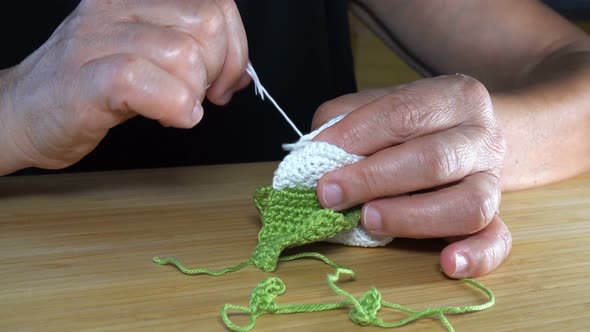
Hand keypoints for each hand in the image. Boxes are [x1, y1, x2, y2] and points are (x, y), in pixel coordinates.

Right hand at [0, 0, 248, 170]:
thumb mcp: (147, 59)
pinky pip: (144, 80)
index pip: (215, 3)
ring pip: (184, 54)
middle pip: (207, 26)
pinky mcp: (85, 78)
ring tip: (175, 108)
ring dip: (193, 94)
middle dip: (216, 72)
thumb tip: (240, 71)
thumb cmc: (87, 89)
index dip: (235, 47)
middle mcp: (118, 8)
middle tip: (197, 97)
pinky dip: (173, 107)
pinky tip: (170, 118)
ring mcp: (99, 39)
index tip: (225, 81)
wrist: (21, 113)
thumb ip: (192, 55)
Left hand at [312, 75, 510, 277]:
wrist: (465, 137)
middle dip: (374, 179)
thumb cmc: (412, 124)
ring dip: (412, 216)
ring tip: (369, 220)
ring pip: (469, 204)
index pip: (405, 114)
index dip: (357, 138)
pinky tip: (447, 262)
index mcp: (454, 97)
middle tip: (331, 195)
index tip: (319, 158)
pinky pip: (498, 241)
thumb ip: (345, 120)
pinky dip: (476, 256)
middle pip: (435, 160)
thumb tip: (315, 152)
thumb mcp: (378, 105)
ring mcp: (493, 181)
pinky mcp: (497, 219)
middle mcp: (483, 138)